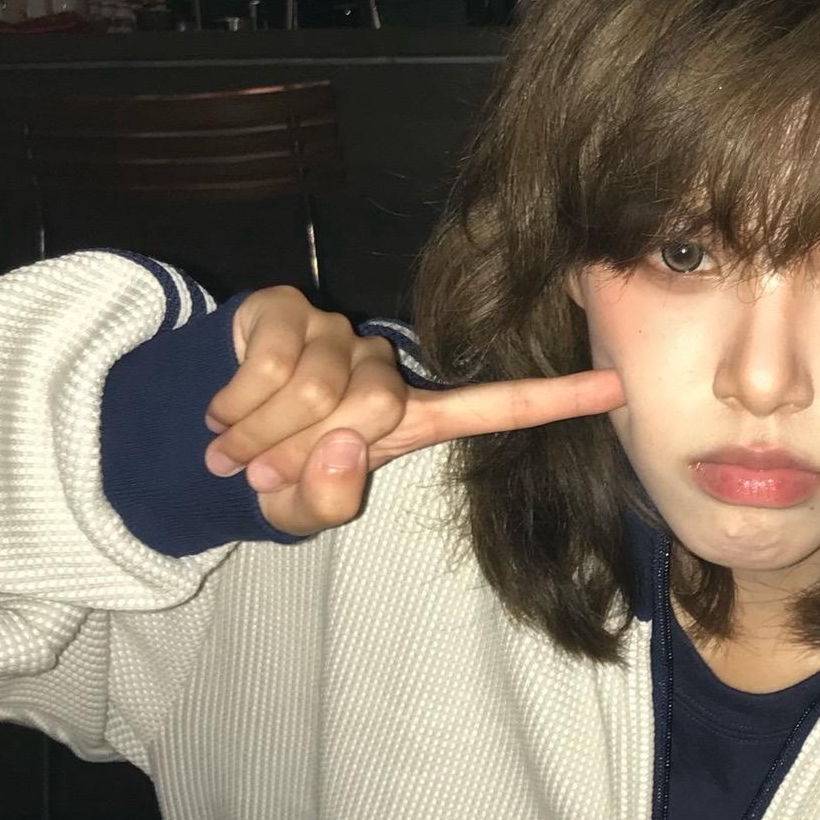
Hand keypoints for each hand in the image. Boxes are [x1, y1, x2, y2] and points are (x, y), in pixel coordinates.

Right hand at [205, 287, 624, 537]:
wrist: (202, 429)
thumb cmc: (271, 471)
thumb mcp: (296, 511)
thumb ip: (323, 500)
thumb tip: (337, 445)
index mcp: (405, 422)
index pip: (491, 408)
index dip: (552, 401)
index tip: (616, 389)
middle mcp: (382, 369)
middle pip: (371, 406)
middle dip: (302, 451)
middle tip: (261, 471)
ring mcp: (337, 333)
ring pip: (316, 387)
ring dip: (260, 434)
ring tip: (233, 448)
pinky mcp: (287, 309)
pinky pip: (272, 362)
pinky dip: (235, 404)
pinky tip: (219, 415)